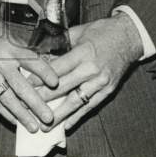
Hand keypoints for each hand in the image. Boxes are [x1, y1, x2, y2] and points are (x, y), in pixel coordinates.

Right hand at [0, 11, 59, 132]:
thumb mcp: (13, 37)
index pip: (30, 60)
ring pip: (6, 97)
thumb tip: (51, 69)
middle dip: (35, 103)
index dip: (43, 71)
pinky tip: (16, 122)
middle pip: (19, 85)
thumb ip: (29, 53)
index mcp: (10, 47)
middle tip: (48, 117)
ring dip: (21, 114)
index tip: (56, 83)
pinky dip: (5, 112)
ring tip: (34, 127)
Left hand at [34, 14, 142, 129]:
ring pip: (76, 101)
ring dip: (59, 114)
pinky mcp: (108, 91)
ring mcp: (101, 82)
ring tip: (45, 125)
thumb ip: (60, 43)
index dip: (41, 78)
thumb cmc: (101, 31)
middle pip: (64, 87)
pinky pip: (90, 106)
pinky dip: (78, 116)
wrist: (129, 37)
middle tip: (28, 107)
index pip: (58, 68)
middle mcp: (92, 70)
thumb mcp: (79, 31)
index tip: (26, 85)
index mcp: (84, 52)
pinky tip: (66, 125)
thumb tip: (40, 53)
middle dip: (44, 99)